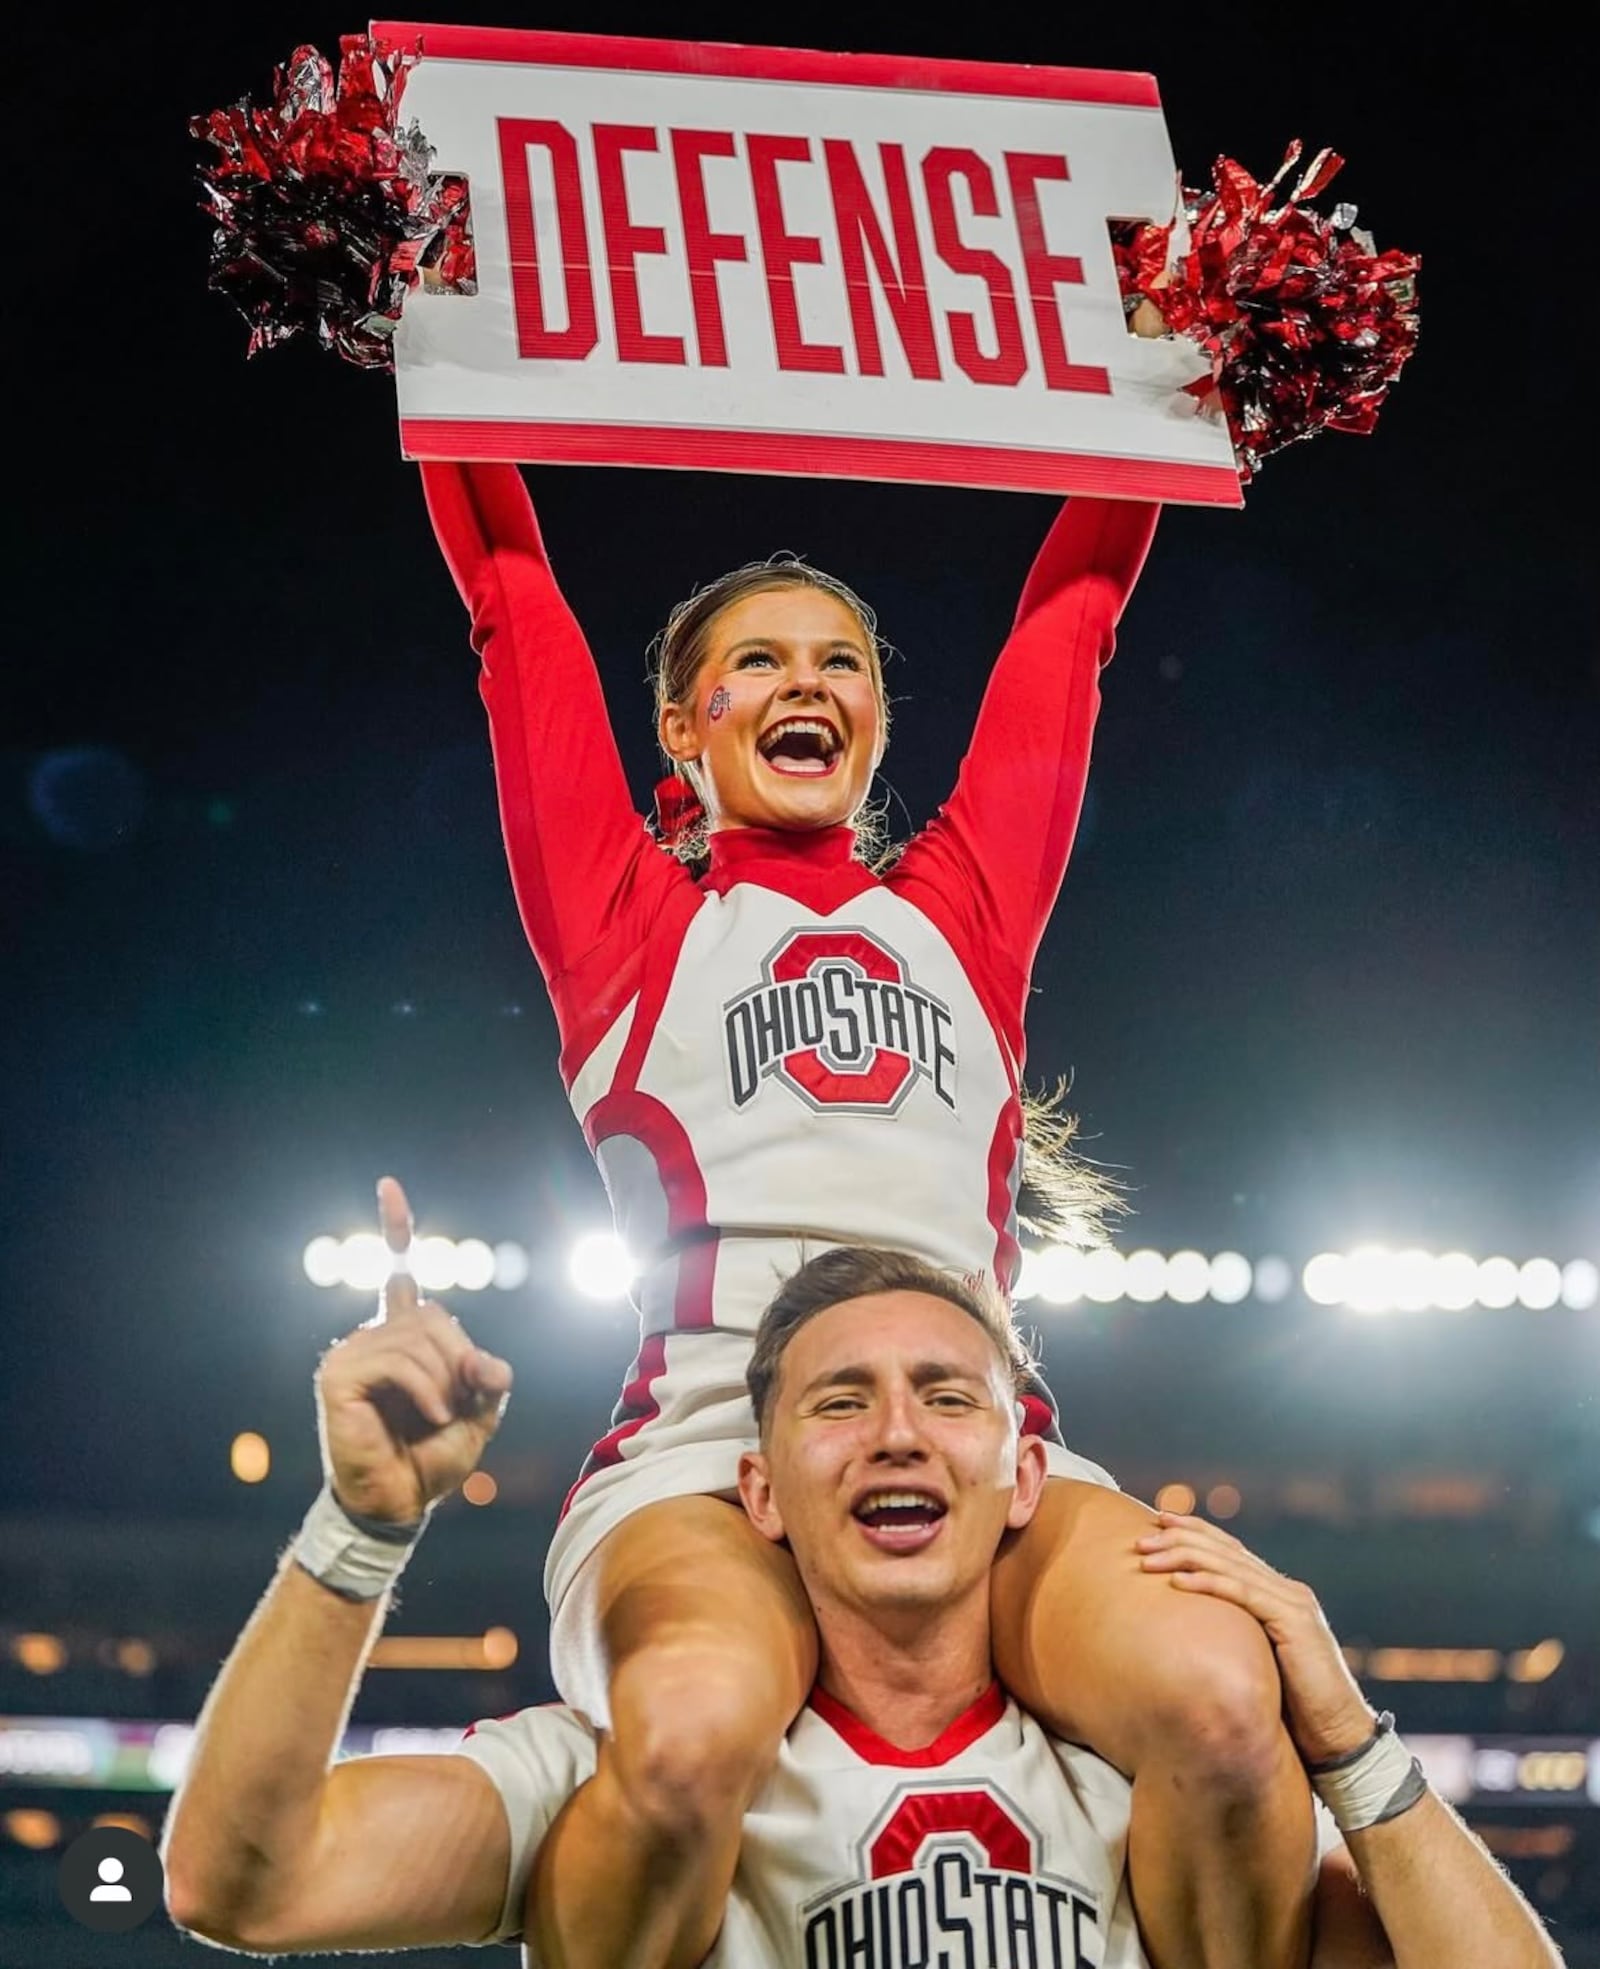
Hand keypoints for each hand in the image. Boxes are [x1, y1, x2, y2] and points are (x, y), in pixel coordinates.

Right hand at [314, 1177, 512, 1524]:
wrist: (399, 1504)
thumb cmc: (433, 1458)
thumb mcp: (480, 1414)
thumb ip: (488, 1377)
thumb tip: (486, 1360)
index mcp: (403, 1336)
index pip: (399, 1271)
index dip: (396, 1226)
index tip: (388, 1185)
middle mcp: (374, 1336)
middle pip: (433, 1315)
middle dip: (460, 1359)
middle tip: (458, 1403)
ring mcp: (352, 1353)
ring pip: (418, 1339)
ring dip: (444, 1384)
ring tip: (440, 1417)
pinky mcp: (338, 1375)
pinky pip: (398, 1361)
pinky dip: (426, 1391)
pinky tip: (429, 1417)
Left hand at [1136, 1512, 1377, 1765]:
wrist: (1339, 1739)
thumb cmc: (1293, 1710)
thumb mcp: (1257, 1663)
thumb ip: (1235, 1640)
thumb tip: (1188, 1636)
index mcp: (1279, 1595)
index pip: (1230, 1551)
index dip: (1194, 1532)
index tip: (1157, 1520)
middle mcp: (1287, 1591)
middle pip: (1225, 1551)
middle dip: (1180, 1537)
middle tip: (1141, 1534)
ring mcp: (1293, 1603)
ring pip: (1229, 1566)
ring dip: (1183, 1556)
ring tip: (1147, 1555)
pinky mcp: (1294, 1622)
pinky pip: (1243, 1594)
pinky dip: (1208, 1584)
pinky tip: (1178, 1582)